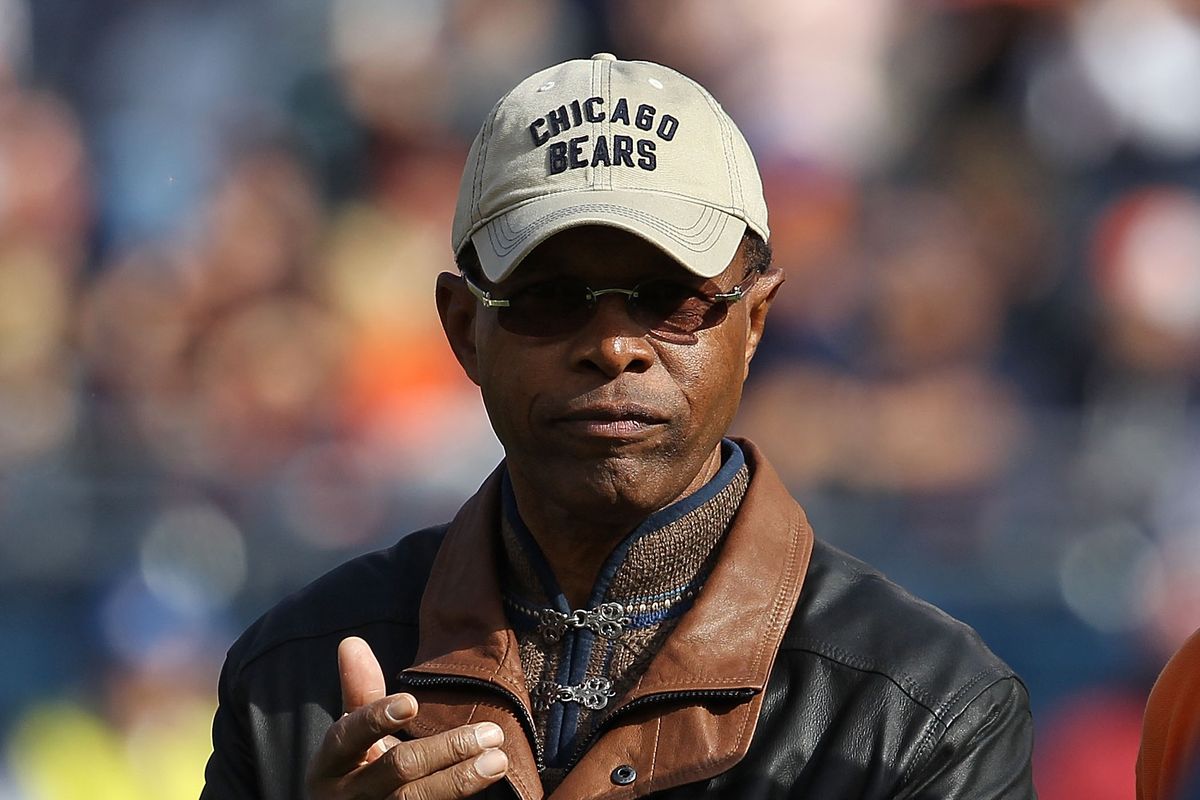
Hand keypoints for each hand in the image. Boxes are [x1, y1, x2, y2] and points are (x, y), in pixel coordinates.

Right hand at [306, 637, 508, 798]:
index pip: (348, 738)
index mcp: (330, 764)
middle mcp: (346, 796)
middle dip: (446, 749)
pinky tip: (484, 787)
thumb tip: (352, 642)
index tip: (411, 702)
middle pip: (398, 770)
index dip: (377, 719)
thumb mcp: (351, 735)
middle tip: (491, 733)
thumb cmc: (354, 770)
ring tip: (498, 760)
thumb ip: (359, 691)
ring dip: (461, 780)